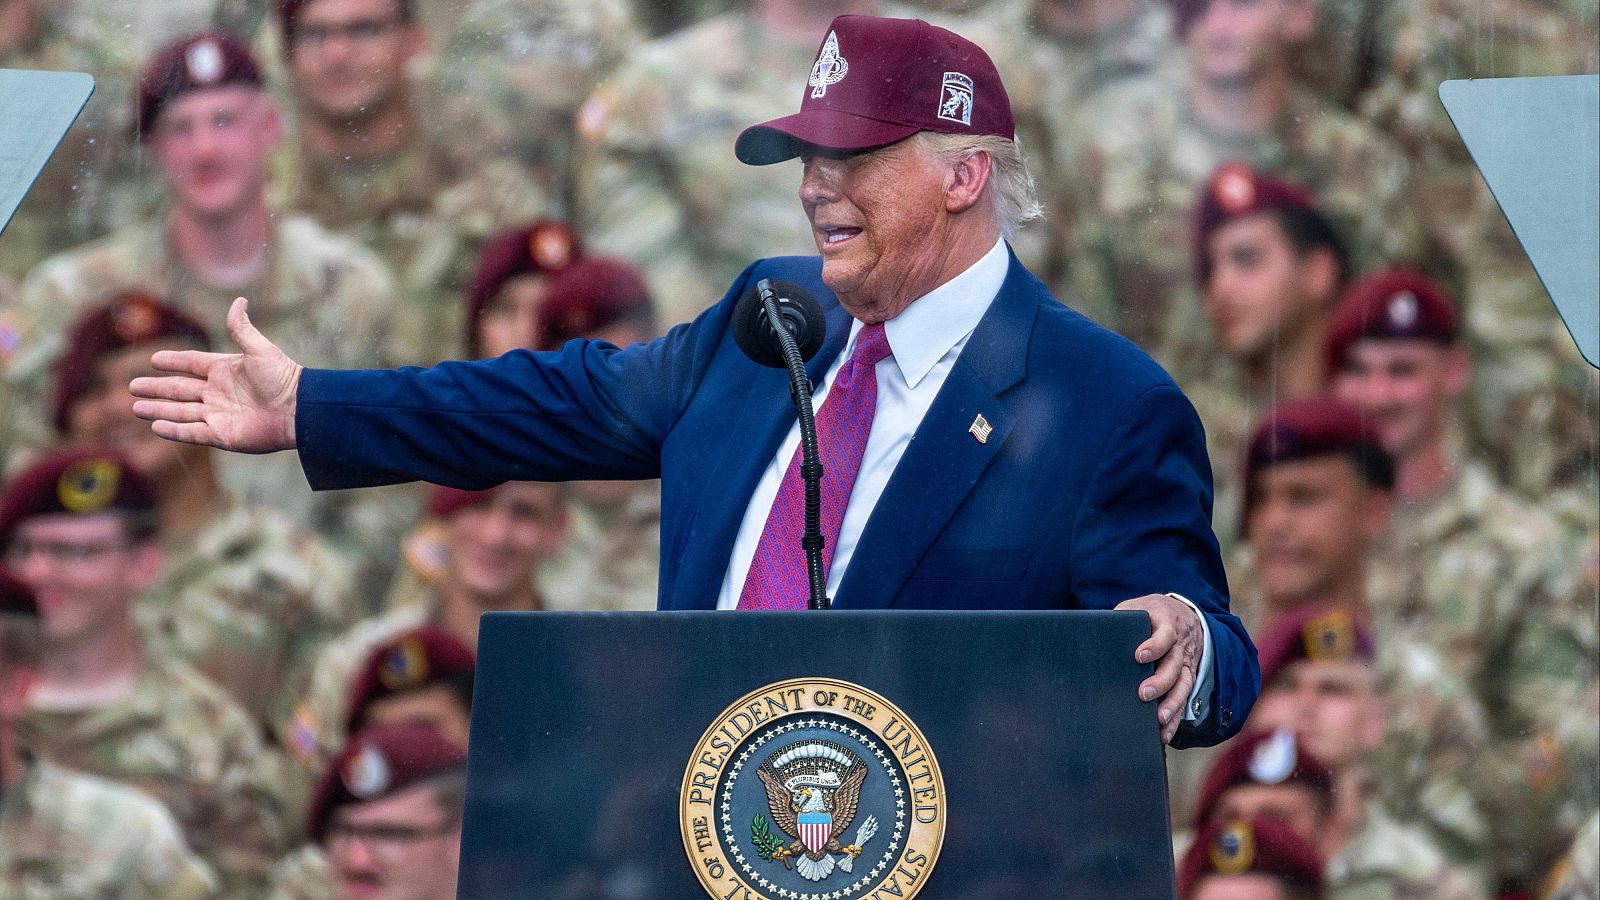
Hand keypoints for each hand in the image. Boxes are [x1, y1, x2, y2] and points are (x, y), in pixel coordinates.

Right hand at [130, 298, 301, 453]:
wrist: (298, 410)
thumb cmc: (282, 378)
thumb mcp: (259, 349)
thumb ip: (241, 328)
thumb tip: (239, 300)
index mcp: (226, 370)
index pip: (192, 363)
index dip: (173, 361)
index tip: (153, 359)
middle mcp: (218, 393)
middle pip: (180, 390)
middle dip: (157, 388)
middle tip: (132, 386)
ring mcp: (218, 415)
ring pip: (180, 411)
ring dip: (158, 409)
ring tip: (135, 407)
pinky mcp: (221, 435)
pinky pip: (191, 432)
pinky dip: (173, 430)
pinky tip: (155, 425)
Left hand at [1115, 593, 1202, 743]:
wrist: (1185, 614)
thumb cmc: (1153, 613)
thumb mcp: (1138, 607)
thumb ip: (1122, 618)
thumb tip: (1093, 634)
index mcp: (1168, 625)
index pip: (1164, 636)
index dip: (1154, 645)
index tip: (1139, 656)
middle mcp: (1180, 646)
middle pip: (1174, 666)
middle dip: (1160, 681)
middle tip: (1144, 693)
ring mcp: (1186, 664)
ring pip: (1183, 686)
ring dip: (1172, 704)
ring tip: (1158, 719)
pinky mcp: (1187, 678)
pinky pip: (1184, 699)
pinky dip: (1175, 718)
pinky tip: (1164, 733)